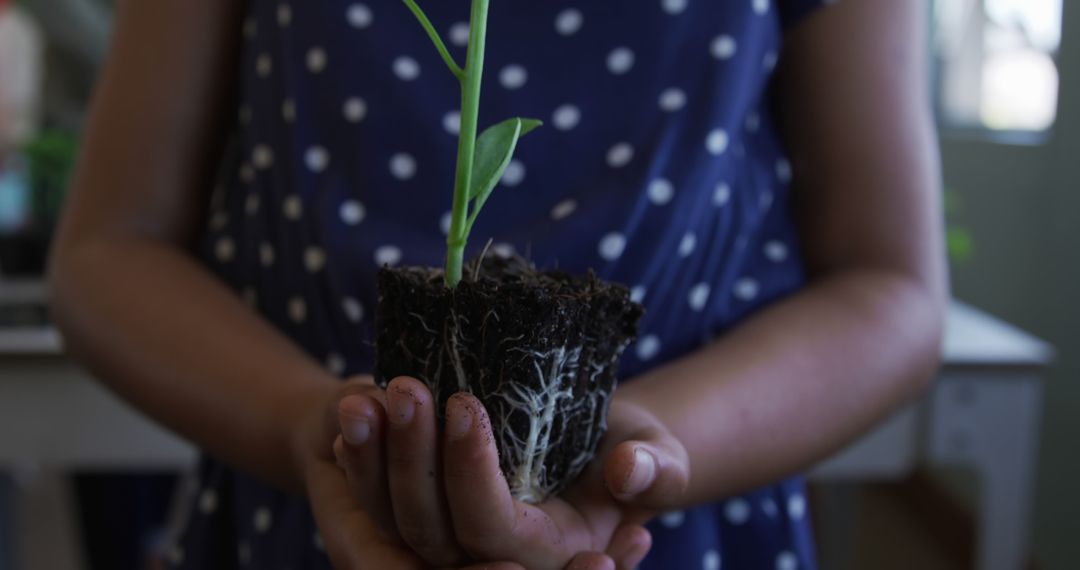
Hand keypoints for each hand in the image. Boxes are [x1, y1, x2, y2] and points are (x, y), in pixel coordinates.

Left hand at [335, 376, 688, 569]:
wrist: (607, 449)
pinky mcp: (434, 513)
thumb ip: (655, 469)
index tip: (465, 404)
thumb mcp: (659, 453)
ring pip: (394, 519)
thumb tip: (627, 470)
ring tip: (361, 398)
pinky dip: (363, 461)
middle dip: (410, 458)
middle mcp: (496, 558)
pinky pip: (381, 502)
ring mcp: (458, 538)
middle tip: (403, 387)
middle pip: (431, 530)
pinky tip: (354, 413)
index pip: (495, 531)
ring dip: (373, 459)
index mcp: (550, 553)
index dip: (472, 475)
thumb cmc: (639, 451)